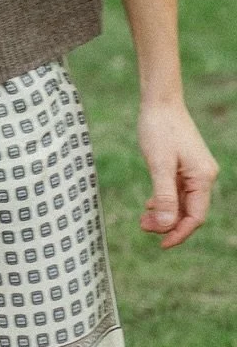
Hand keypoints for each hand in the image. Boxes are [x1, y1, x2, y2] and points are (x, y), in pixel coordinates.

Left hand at [136, 100, 218, 246]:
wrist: (159, 101)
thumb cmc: (159, 129)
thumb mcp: (159, 165)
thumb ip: (164, 196)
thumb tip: (166, 226)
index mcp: (203, 178)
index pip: (195, 217)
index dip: (179, 233)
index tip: (161, 245)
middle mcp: (203, 176)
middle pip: (189, 212)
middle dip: (168, 224)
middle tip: (143, 226)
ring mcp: (194, 171)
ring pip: (182, 203)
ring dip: (164, 214)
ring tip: (143, 220)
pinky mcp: (184, 166)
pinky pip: (177, 192)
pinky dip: (164, 201)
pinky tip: (150, 206)